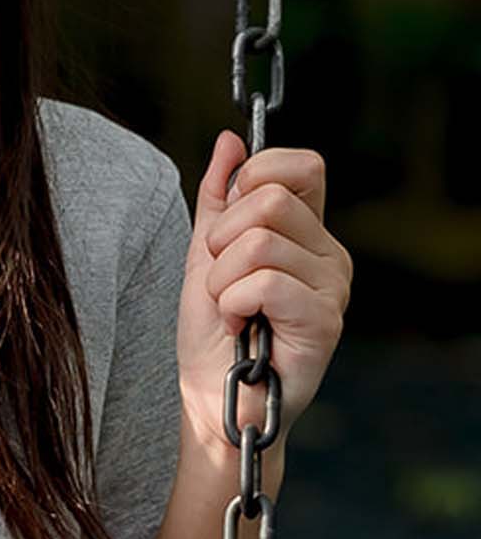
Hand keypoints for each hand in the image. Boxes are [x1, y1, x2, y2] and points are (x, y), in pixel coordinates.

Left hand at [177, 130, 352, 467]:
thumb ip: (217, 197)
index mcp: (306, 231)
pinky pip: (265, 281)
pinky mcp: (326, 319)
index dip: (256, 175)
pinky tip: (240, 326)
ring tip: (230, 308)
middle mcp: (329, 254)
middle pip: (271, 199)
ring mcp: (333, 287)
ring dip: (221, 279)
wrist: (211, 397)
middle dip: (222, 238)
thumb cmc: (212, 331)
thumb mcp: (204, 253)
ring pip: (260, 242)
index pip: (303, 166)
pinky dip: (232, 303)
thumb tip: (229, 141)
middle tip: (220, 279)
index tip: (227, 216)